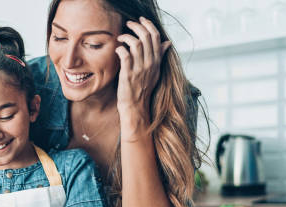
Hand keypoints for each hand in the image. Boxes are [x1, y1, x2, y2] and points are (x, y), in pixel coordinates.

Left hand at [115, 17, 170, 134]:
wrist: (136, 106)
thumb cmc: (143, 89)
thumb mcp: (155, 72)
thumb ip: (160, 56)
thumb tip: (167, 43)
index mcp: (156, 61)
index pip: (156, 37)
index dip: (149, 25)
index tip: (141, 20)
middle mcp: (150, 64)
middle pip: (146, 37)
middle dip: (137, 26)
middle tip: (128, 24)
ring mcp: (139, 69)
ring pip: (136, 44)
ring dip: (127, 37)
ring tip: (121, 37)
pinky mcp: (128, 75)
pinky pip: (125, 55)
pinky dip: (121, 49)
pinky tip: (118, 49)